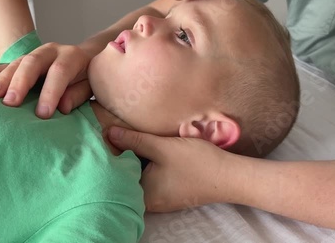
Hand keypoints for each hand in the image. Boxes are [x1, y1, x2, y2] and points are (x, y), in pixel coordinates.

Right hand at [0, 42, 92, 118]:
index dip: (51, 92)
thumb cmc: (90, 77)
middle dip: (20, 83)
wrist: (89, 60)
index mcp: (72, 56)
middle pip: (32, 63)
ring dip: (2, 80)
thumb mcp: (92, 84)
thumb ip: (79, 93)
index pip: (59, 72)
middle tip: (10, 103)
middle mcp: (51, 51)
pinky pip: (5, 65)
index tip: (43, 114)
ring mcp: (35, 54)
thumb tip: (63, 106)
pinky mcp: (24, 61)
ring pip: (16, 64)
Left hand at [108, 126, 235, 211]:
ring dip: (135, 161)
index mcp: (142, 195)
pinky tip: (147, 151)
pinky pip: (151, 179)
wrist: (230, 176)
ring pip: (139, 178)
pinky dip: (147, 166)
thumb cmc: (196, 163)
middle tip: (113, 137)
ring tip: (127, 141)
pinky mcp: (170, 193)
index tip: (104, 140)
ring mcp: (161, 200)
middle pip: (126, 178)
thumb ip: (134, 141)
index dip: (110, 158)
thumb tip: (109, 133)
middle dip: (122, 159)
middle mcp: (149, 202)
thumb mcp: (161, 147)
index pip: (116, 177)